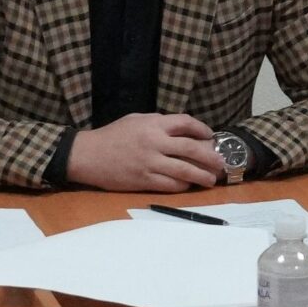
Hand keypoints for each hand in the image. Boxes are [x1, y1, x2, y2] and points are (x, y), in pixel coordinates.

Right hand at [66, 113, 224, 192]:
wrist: (87, 155)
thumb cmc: (111, 136)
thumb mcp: (135, 120)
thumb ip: (158, 123)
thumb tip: (182, 130)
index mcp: (152, 124)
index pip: (185, 123)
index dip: (201, 129)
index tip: (210, 136)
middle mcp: (154, 142)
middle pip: (191, 149)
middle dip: (210, 157)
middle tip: (221, 163)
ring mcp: (149, 163)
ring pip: (184, 171)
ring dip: (201, 176)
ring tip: (211, 180)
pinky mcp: (143, 180)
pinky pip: (170, 185)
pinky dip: (182, 186)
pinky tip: (188, 186)